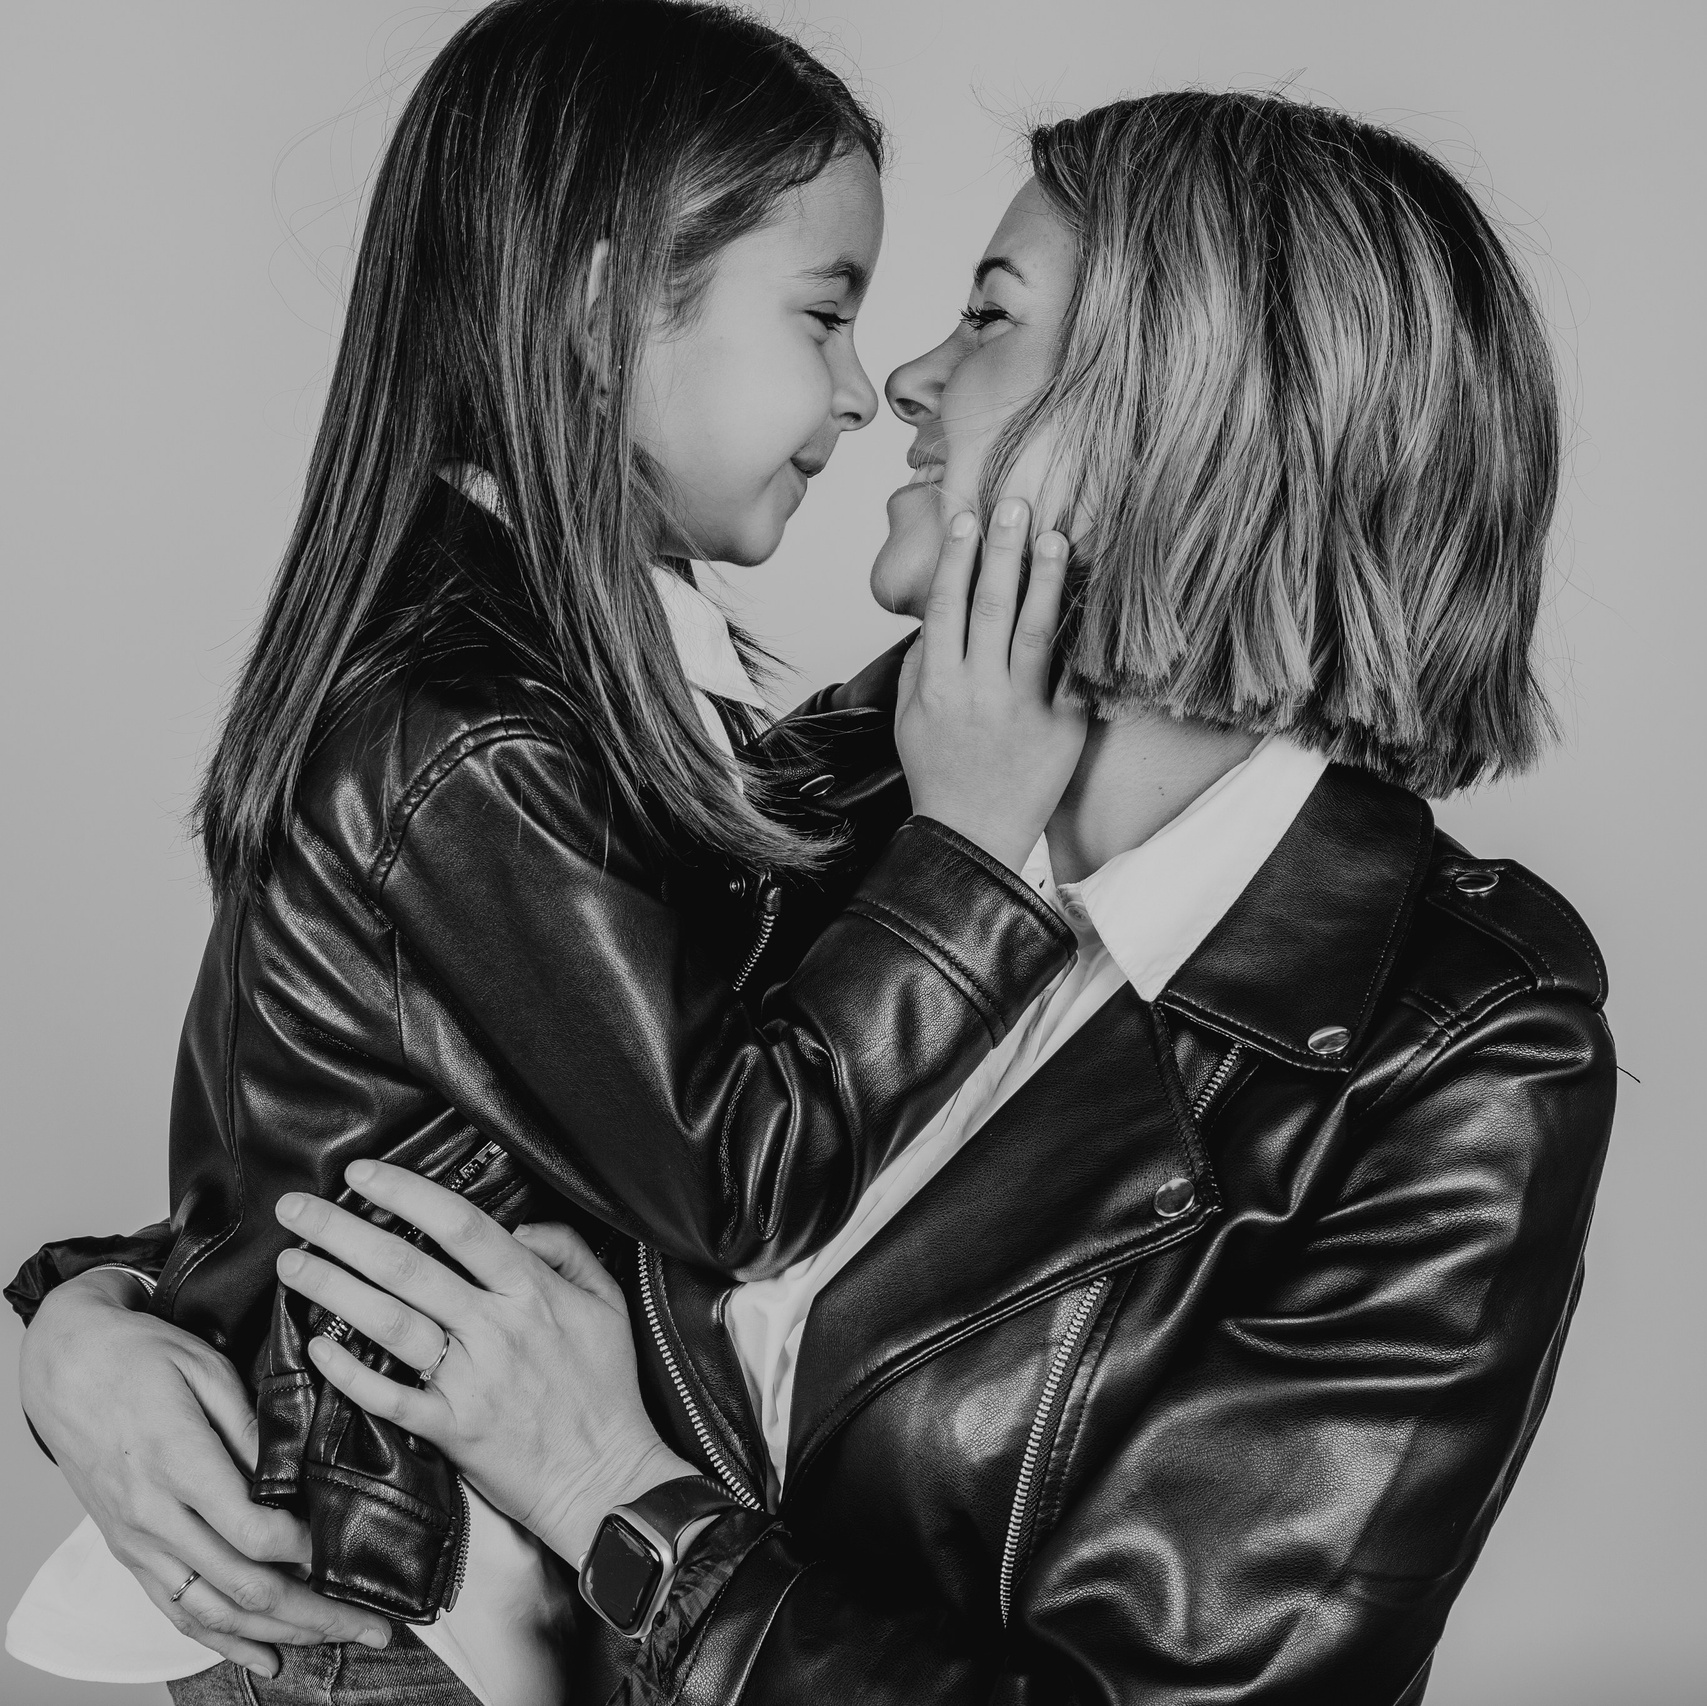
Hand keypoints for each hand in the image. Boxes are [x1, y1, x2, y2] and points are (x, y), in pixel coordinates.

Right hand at [17, 1270, 390, 1678]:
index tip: (350, 1545)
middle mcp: (155, 1516)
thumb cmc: (142, 1357)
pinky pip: (176, 1610)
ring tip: (335, 1639)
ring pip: (212, 1611)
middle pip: (243, 1586)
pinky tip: (264, 1658)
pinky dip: (221, 1642)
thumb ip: (251, 1426)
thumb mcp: (206, 1368)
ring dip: (278, 1634)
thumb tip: (296, 1472)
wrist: (68, 1368)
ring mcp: (138, 1542)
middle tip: (372, 1623)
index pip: (253, 1531)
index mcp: (179, 1464)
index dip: (307, 1548)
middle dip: (315, 1612)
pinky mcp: (129, 1552)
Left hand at [274, 1162, 696, 1566]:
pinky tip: (317, 1347)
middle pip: (407, 1266)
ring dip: (333, 1287)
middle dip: (342, 1231)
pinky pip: (390, 1396)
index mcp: (532, 1290)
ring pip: (389, 1322)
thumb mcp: (608, 1302)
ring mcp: (471, 1379)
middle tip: (296, 1208)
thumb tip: (519, 1226)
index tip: (361, 1173)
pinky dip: (351, 1372)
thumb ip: (566, 1251)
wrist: (608, 1478)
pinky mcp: (452, 1428)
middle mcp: (496, 1327)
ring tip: (291, 1263)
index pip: (460, 1225)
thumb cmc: (606, 1388)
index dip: (406, 1192)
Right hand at [895, 498, 1086, 871]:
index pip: (945, 608)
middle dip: (1001, 552)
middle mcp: (976, 692)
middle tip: (1014, 506)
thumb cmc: (938, 775)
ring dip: (1045, 580)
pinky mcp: (1060, 730)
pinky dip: (1080, 634)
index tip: (967, 518)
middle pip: (989, 607)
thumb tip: (936, 614)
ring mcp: (1020, 711)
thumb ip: (920, 664)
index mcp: (936, 686)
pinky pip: (1070, 673)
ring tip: (1055, 536)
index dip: (956, 559)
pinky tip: (1091, 597)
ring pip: (1033, 632)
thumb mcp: (908, 719)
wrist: (971, 837)